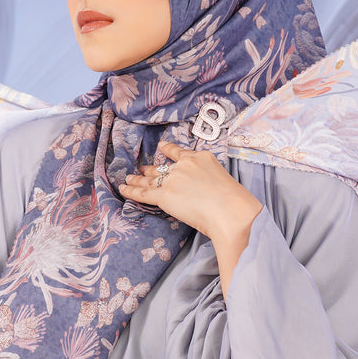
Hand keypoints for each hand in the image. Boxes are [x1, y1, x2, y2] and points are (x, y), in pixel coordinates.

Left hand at [119, 141, 261, 241]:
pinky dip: (131, 191)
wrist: (230, 210)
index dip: (168, 150)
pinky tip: (123, 188)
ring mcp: (173, 180)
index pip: (179, 153)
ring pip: (150, 180)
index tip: (162, 148)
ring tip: (129, 179)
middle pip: (162, 167)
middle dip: (150, 169)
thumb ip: (208, 177)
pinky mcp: (165, 196)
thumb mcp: (222, 177)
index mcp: (200, 157)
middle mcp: (184, 165)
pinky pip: (143, 193)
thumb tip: (202, 188)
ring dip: (138, 180)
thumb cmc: (234, 200)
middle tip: (141, 169)